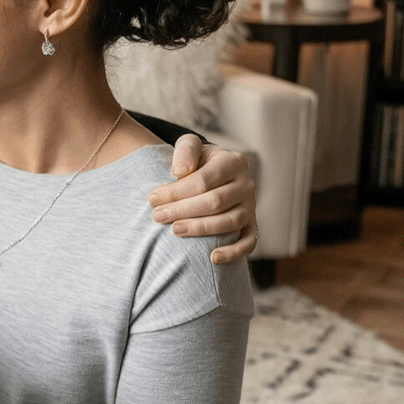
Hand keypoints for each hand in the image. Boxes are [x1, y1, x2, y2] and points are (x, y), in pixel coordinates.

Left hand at [148, 135, 257, 264]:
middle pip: (215, 202)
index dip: (176, 192)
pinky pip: (248, 242)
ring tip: (174, 230)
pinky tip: (212, 258)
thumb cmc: (197, 160)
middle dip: (182, 210)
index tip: (152, 199)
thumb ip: (185, 150)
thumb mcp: (189, 145)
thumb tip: (179, 172)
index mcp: (233, 162)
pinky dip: (233, 252)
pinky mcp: (251, 225)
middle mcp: (247, 184)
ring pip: (230, 222)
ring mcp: (251, 206)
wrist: (213, 171)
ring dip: (201, 229)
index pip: (204, 180)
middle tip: (157, 216)